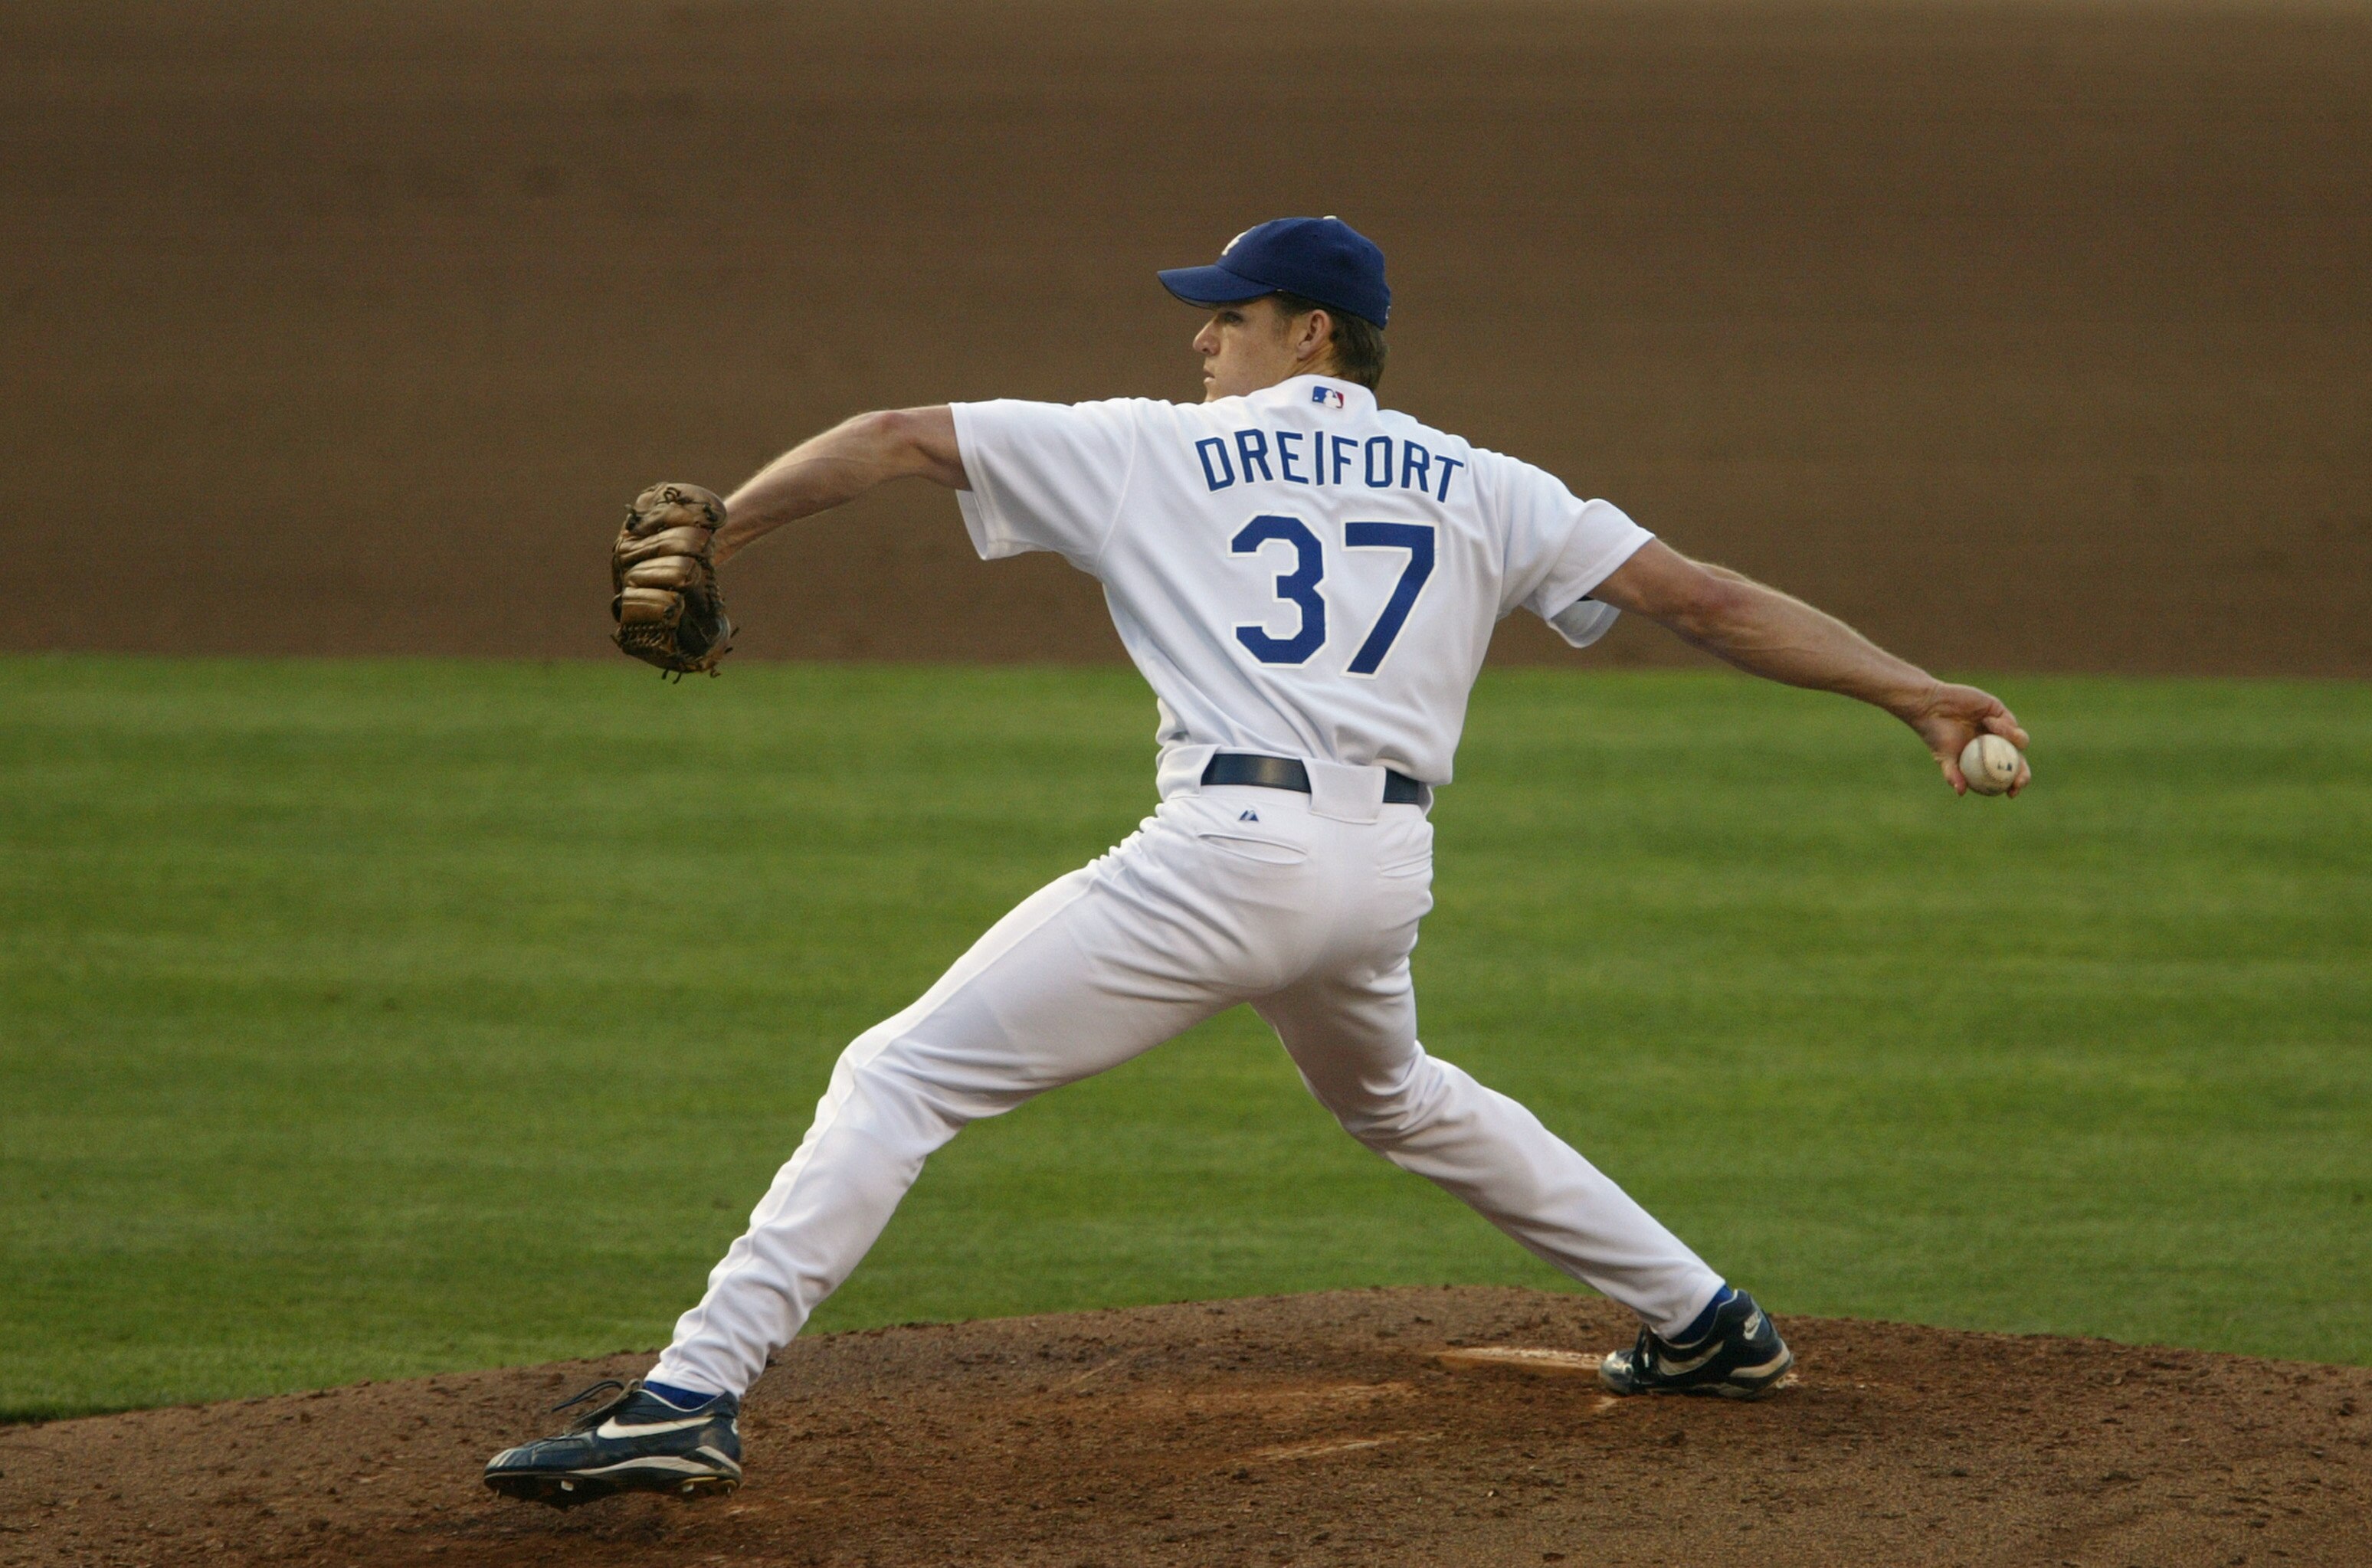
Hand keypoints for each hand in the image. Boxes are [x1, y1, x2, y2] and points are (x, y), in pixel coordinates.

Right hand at [1899, 682, 2031, 796]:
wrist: (1931, 706)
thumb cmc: (1936, 733)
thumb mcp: (1944, 757)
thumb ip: (1953, 773)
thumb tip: (1961, 792)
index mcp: (1986, 758)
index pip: (2005, 774)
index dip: (2013, 785)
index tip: (2012, 793)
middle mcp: (1996, 744)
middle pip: (2019, 761)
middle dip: (2023, 773)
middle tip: (2019, 779)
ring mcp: (2000, 728)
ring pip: (2020, 740)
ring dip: (2014, 741)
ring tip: (1997, 736)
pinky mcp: (1999, 711)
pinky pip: (2009, 722)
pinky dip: (2003, 725)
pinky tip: (1987, 722)